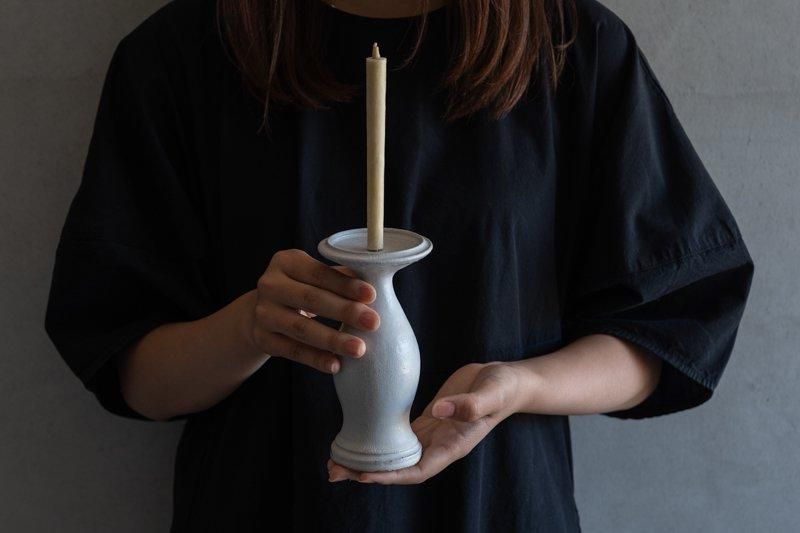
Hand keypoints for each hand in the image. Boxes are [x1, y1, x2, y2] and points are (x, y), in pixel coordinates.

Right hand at [247, 249, 380, 373]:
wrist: (263, 312)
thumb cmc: (302, 289)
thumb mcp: (315, 277)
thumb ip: (341, 277)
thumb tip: (376, 280)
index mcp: (286, 261)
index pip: (319, 273)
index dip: (346, 285)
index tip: (372, 295)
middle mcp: (270, 285)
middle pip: (311, 298)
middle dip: (345, 311)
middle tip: (373, 323)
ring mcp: (263, 313)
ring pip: (301, 328)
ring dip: (333, 340)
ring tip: (359, 349)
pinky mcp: (262, 338)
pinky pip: (292, 350)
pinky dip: (315, 358)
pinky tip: (336, 364)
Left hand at [327, 361, 521, 483]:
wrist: (506, 380)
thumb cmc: (502, 388)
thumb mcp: (491, 393)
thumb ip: (469, 404)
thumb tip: (440, 411)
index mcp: (452, 446)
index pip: (416, 470)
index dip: (389, 476)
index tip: (363, 475)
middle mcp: (437, 445)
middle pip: (397, 467)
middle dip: (366, 472)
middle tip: (333, 470)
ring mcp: (430, 434)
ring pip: (393, 452)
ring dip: (366, 457)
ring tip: (335, 457)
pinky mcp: (425, 420)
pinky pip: (396, 434)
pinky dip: (376, 437)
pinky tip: (357, 433)